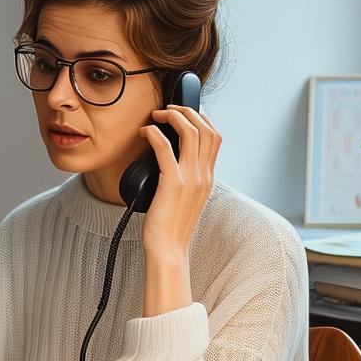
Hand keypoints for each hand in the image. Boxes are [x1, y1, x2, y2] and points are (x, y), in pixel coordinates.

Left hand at [138, 106, 219, 314]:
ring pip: (191, 131)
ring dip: (172, 116)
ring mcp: (191, 178)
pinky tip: (145, 133)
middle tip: (168, 109)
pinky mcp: (172, 183)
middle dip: (187, 110)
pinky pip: (165, 147)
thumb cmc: (169, 227)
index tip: (184, 113)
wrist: (167, 251)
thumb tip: (167, 157)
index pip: (215, 137)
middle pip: (207, 128)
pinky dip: (154, 133)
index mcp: (208, 178)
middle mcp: (204, 175)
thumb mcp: (184, 199)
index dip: (201, 118)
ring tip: (157, 115)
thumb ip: (184, 178)